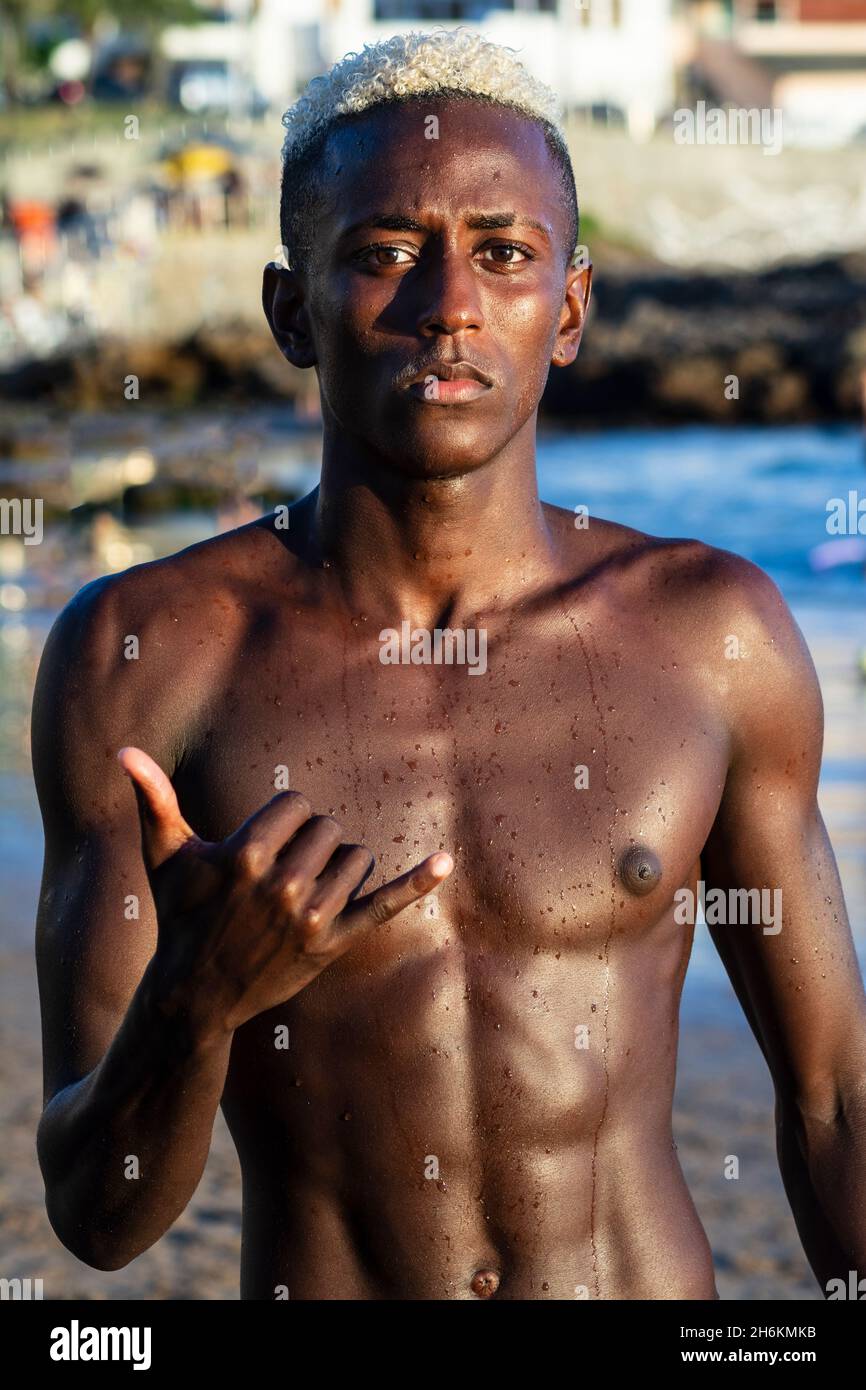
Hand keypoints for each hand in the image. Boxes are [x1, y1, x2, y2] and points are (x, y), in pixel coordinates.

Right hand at [117, 747, 452, 1033]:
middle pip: (328, 828)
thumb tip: (123, 751)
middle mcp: (283, 884)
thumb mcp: (165, 856)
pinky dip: (416, 882)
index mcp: (245, 853)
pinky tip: (445, 862)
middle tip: (280, 874)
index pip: (297, 803)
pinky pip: (384, 904)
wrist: (196, 993)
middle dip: (309, 842)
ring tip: (306, 890)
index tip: (264, 844)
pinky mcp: (334, 943)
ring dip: (338, 866)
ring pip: (355, 857)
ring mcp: (311, 916)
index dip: (283, 820)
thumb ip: (152, 799)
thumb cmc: (179, 915)